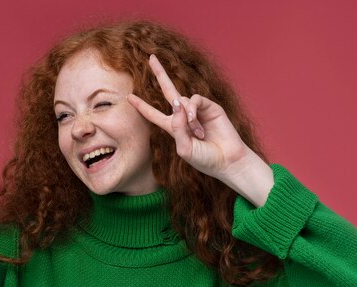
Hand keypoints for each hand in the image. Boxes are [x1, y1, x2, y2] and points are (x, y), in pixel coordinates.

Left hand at [127, 55, 273, 206]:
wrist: (227, 160)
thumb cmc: (204, 159)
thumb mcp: (184, 149)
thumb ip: (177, 129)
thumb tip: (177, 104)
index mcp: (173, 127)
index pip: (153, 114)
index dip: (141, 106)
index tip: (129, 97)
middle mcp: (183, 115)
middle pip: (168, 91)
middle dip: (160, 73)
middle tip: (151, 57)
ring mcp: (196, 109)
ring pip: (182, 101)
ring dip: (187, 119)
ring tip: (198, 134)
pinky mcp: (209, 106)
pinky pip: (194, 100)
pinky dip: (193, 110)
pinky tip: (197, 124)